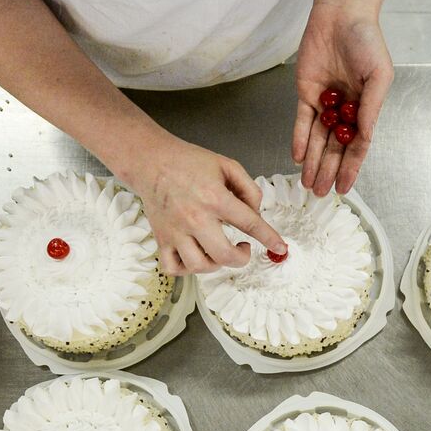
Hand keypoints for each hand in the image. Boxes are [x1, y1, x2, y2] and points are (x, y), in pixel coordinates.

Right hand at [124, 134, 285, 275]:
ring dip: (216, 265)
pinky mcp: (161, 239)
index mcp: (214, 198)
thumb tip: (257, 212)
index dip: (269, 238)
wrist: (151, 161)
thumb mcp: (226, 165)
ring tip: (219, 251)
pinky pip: (173, 268)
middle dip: (242, 258)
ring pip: (199, 266)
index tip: (280, 247)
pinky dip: (187, 269)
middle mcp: (195, 218)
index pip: (250, 224)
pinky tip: (196, 257)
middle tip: (243, 249)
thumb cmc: (188, 162)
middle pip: (225, 256)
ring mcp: (176, 232)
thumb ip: (248, 189)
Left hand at [292, 1, 392, 195]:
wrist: (342, 15)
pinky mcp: (305, 93)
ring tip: (308, 183)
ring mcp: (324, 102)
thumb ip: (371, 108)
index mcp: (366, 107)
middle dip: (328, 170)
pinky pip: (301, 121)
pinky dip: (299, 138)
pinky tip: (298, 156)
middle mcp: (345, 109)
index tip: (345, 187)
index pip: (358, 145)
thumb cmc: (367, 41)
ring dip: (313, 161)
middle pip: (334, 147)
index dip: (351, 167)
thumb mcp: (379, 76)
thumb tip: (365, 137)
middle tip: (321, 193)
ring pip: (317, 139)